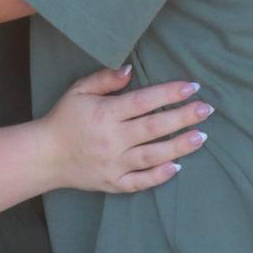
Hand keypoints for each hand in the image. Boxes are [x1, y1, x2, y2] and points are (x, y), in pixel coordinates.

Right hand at [38, 66, 210, 193]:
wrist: (46, 155)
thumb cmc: (64, 118)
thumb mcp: (79, 90)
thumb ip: (105, 79)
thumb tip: (130, 69)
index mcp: (105, 113)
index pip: (144, 101)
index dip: (169, 93)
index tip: (191, 86)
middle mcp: (113, 139)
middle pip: (154, 127)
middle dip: (183, 117)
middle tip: (207, 110)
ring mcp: (114, 163)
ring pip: (153, 155)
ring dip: (179, 146)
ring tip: (202, 137)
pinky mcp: (113, 183)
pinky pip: (140, 181)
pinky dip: (159, 176)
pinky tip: (176, 167)